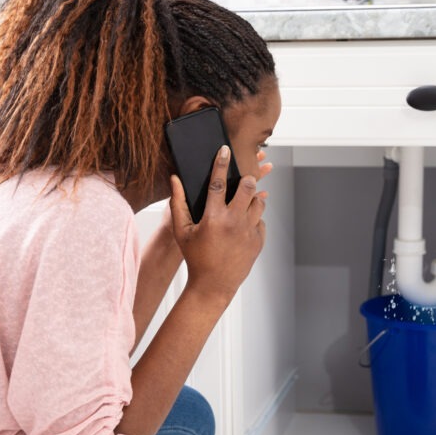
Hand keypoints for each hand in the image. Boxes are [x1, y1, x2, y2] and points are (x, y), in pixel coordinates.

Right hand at [169, 145, 266, 306]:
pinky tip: (243, 223)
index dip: (221, 163)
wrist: (213, 285)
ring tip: (242, 201)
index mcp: (213, 217)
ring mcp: (249, 232)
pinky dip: (254, 218)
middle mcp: (234, 222)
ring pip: (258, 202)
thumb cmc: (195, 257)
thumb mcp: (181, 231)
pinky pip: (261, 221)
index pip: (218, 182)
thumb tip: (174, 179)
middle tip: (242, 178)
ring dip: (252, 198)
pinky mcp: (258, 241)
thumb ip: (177, 203)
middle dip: (247, 177)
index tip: (225, 149)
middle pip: (247, 187)